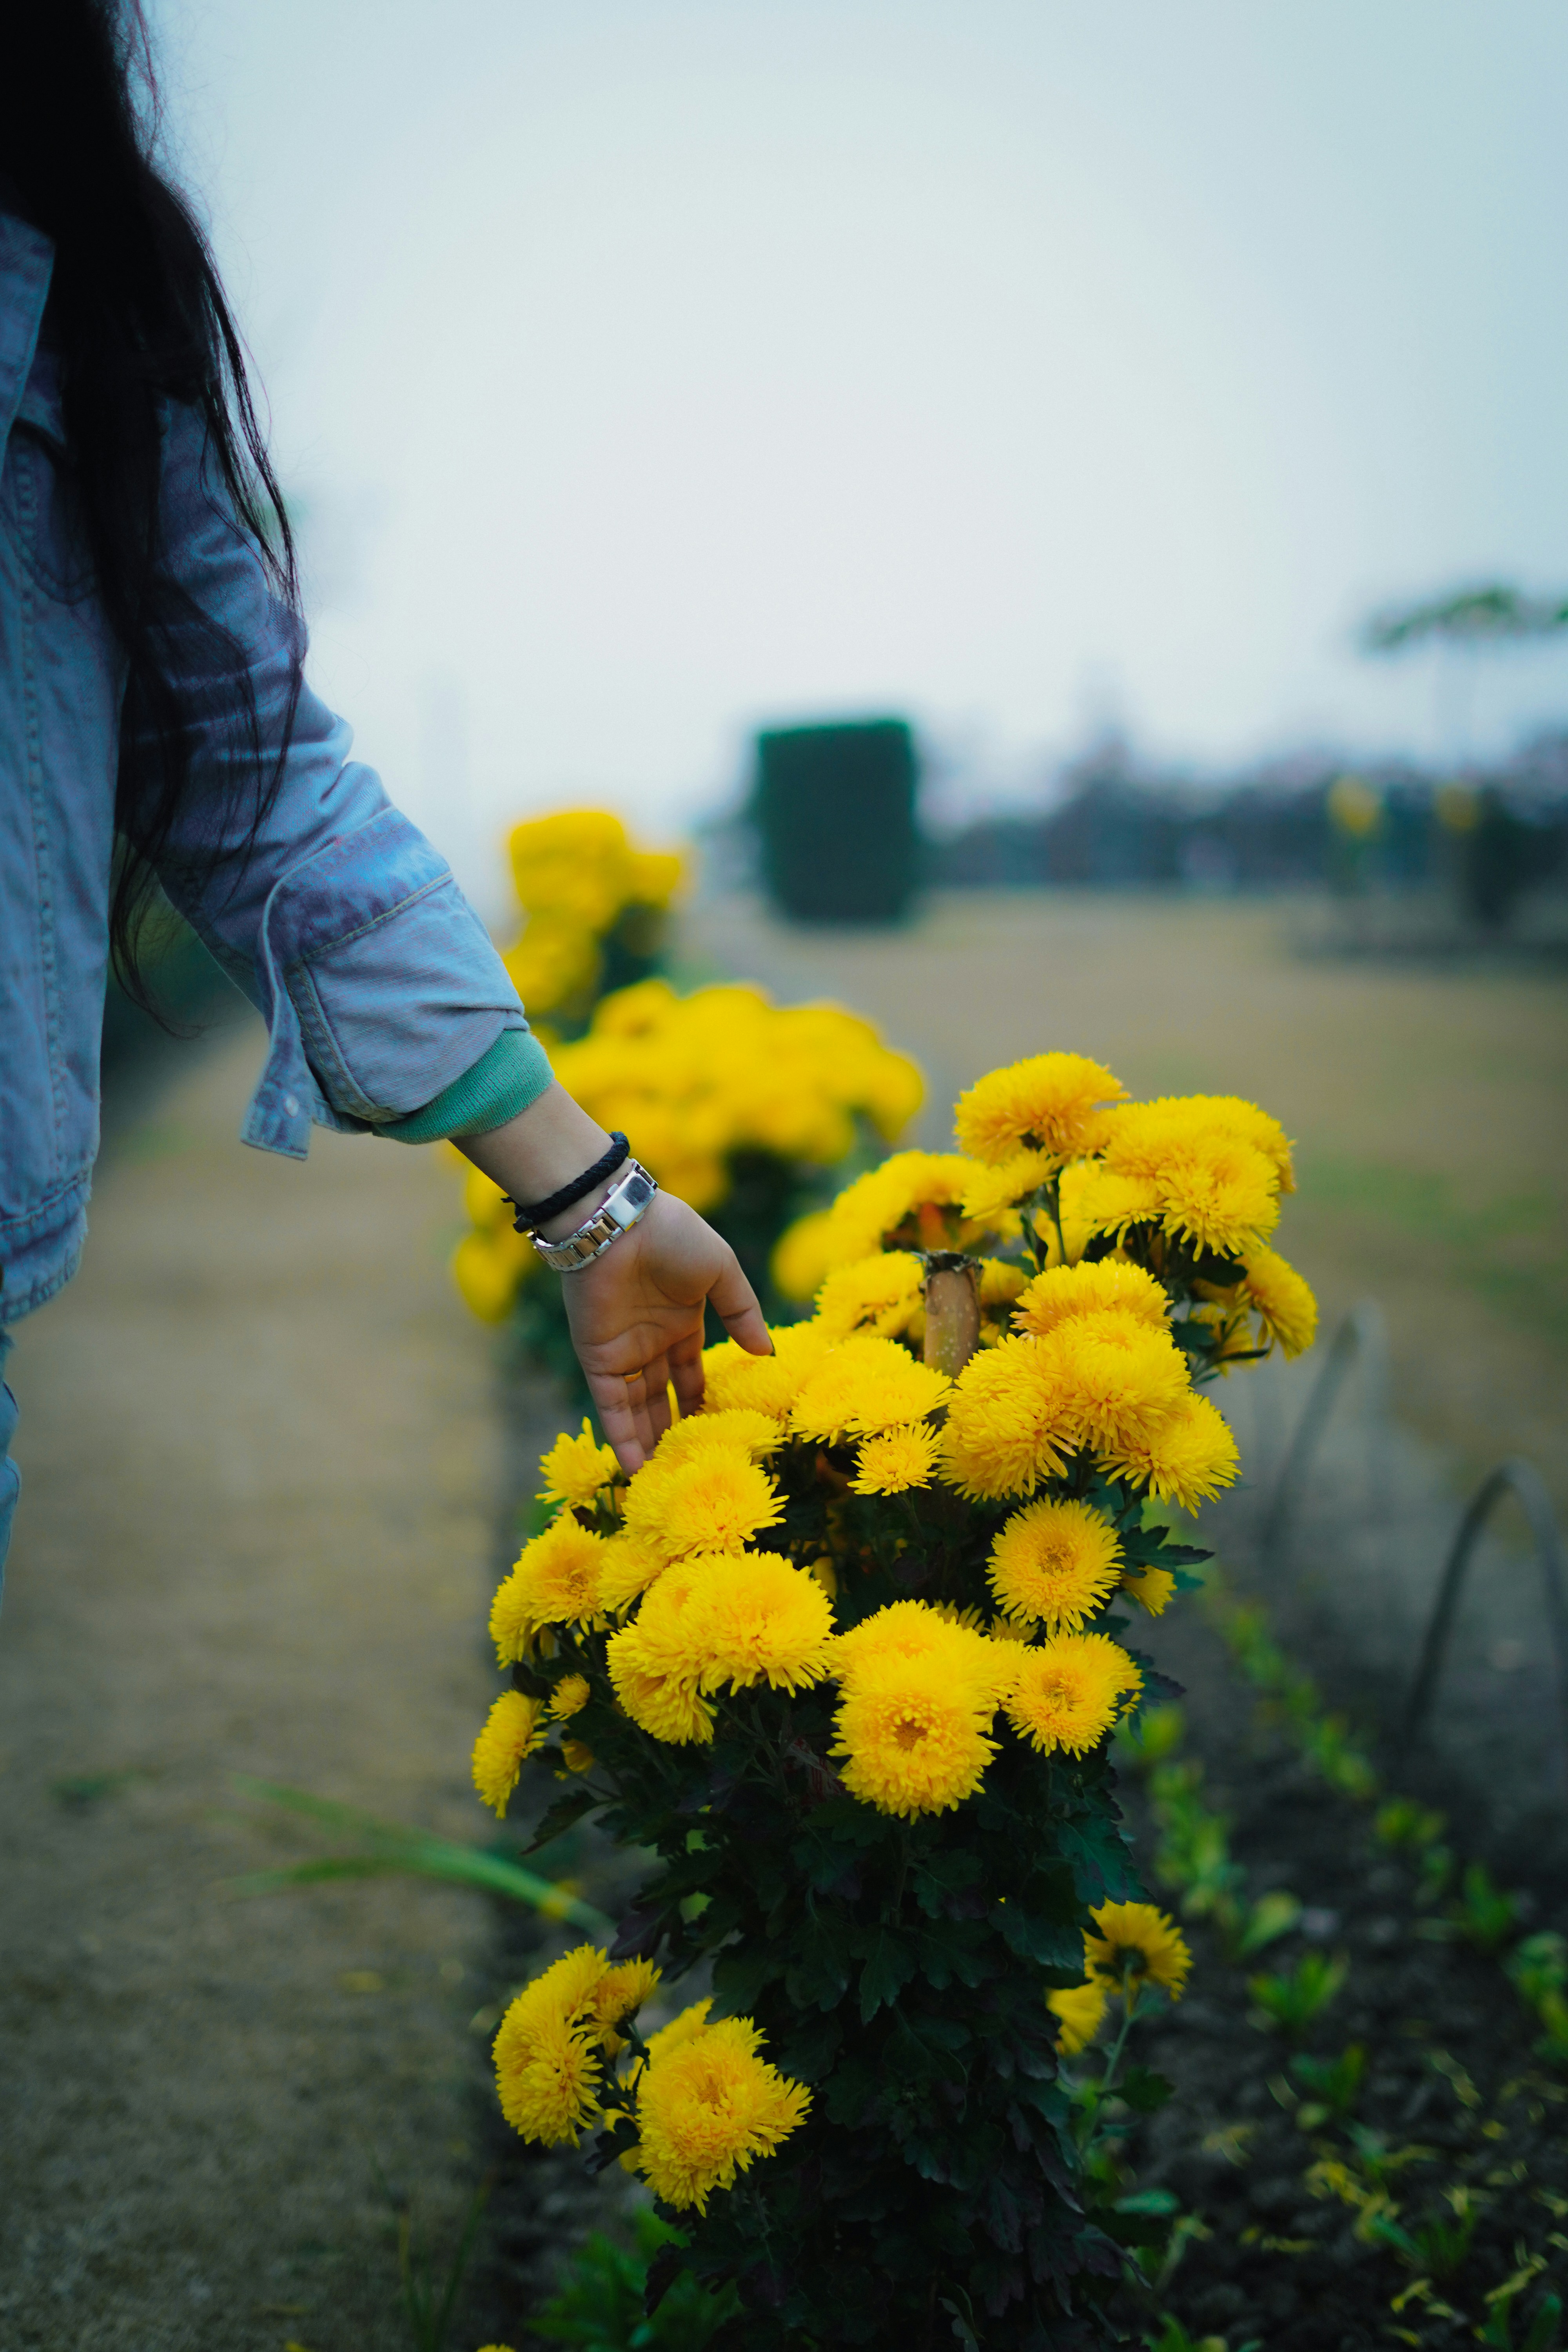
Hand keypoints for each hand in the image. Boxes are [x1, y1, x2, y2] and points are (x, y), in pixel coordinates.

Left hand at [560, 1190, 770, 1471]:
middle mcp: (649, 1341)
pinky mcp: (597, 1357)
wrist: (619, 1221)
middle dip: (670, 1430)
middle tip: (683, 1469)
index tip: (710, 1432)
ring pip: (635, 1408)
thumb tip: (766, 1351)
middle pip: (660, 1397)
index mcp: (680, 1320)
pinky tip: (634, 1467)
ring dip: (646, 1442)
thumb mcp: (721, 1270)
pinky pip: (610, 1405)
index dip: (698, 1401)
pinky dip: (621, 1436)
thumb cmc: (673, 1235)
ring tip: (660, 1482)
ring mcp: (623, 1351)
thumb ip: (742, 1311)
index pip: (689, 1371)